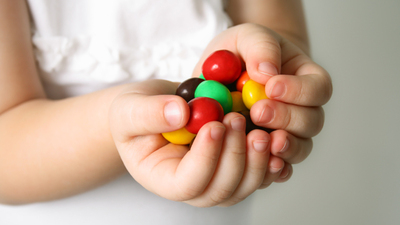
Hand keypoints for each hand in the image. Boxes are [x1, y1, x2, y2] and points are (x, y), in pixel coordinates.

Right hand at [109, 79, 283, 206]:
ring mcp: (215, 179)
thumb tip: (180, 114)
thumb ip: (149, 113)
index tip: (214, 125)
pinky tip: (277, 140)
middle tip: (238, 120)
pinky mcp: (233, 166)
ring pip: (243, 186)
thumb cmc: (136, 114)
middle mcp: (193, 187)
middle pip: (221, 190)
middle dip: (235, 157)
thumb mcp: (130, 109)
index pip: (187, 184)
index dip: (205, 159)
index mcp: (162, 178)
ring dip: (256, 160)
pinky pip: (257, 173)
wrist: (158, 110)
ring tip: (259, 129)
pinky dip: (270, 160)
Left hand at [193, 23, 332, 184]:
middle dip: (286, 119)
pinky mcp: (267, 153)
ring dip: (284, 147)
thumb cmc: (241, 53)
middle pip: (312, 122)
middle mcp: (301, 110)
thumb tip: (267, 73)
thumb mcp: (246, 37)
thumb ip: (260, 47)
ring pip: (299, 149)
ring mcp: (287, 135)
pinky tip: (257, 163)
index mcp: (304, 79)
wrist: (221, 75)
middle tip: (258, 112)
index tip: (272, 87)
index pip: (318, 88)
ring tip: (261, 139)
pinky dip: (271, 170)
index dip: (299, 91)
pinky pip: (278, 168)